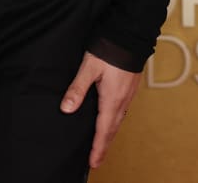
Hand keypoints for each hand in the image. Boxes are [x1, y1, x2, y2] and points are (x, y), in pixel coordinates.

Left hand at [59, 51, 140, 168]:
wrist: (130, 35)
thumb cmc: (110, 49)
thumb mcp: (89, 67)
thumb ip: (77, 88)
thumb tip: (67, 109)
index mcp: (112, 100)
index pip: (103, 130)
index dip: (98, 147)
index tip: (93, 162)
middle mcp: (122, 101)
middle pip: (112, 129)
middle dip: (104, 145)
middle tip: (97, 159)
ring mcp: (128, 94)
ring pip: (118, 120)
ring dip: (110, 133)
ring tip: (102, 143)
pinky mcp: (130, 87)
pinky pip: (122, 110)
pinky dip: (115, 120)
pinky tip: (111, 118)